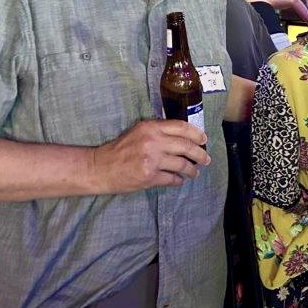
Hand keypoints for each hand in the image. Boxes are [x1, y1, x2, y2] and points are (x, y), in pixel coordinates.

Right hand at [91, 119, 209, 192]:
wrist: (101, 168)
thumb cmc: (120, 149)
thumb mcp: (139, 132)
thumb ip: (158, 131)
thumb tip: (183, 137)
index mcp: (151, 127)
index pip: (182, 127)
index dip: (196, 134)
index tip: (204, 139)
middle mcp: (153, 141)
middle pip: (186, 146)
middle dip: (200, 154)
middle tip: (206, 159)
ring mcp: (152, 160)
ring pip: (182, 165)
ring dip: (191, 170)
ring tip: (194, 173)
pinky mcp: (149, 176)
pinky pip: (172, 179)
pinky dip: (178, 180)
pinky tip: (179, 180)